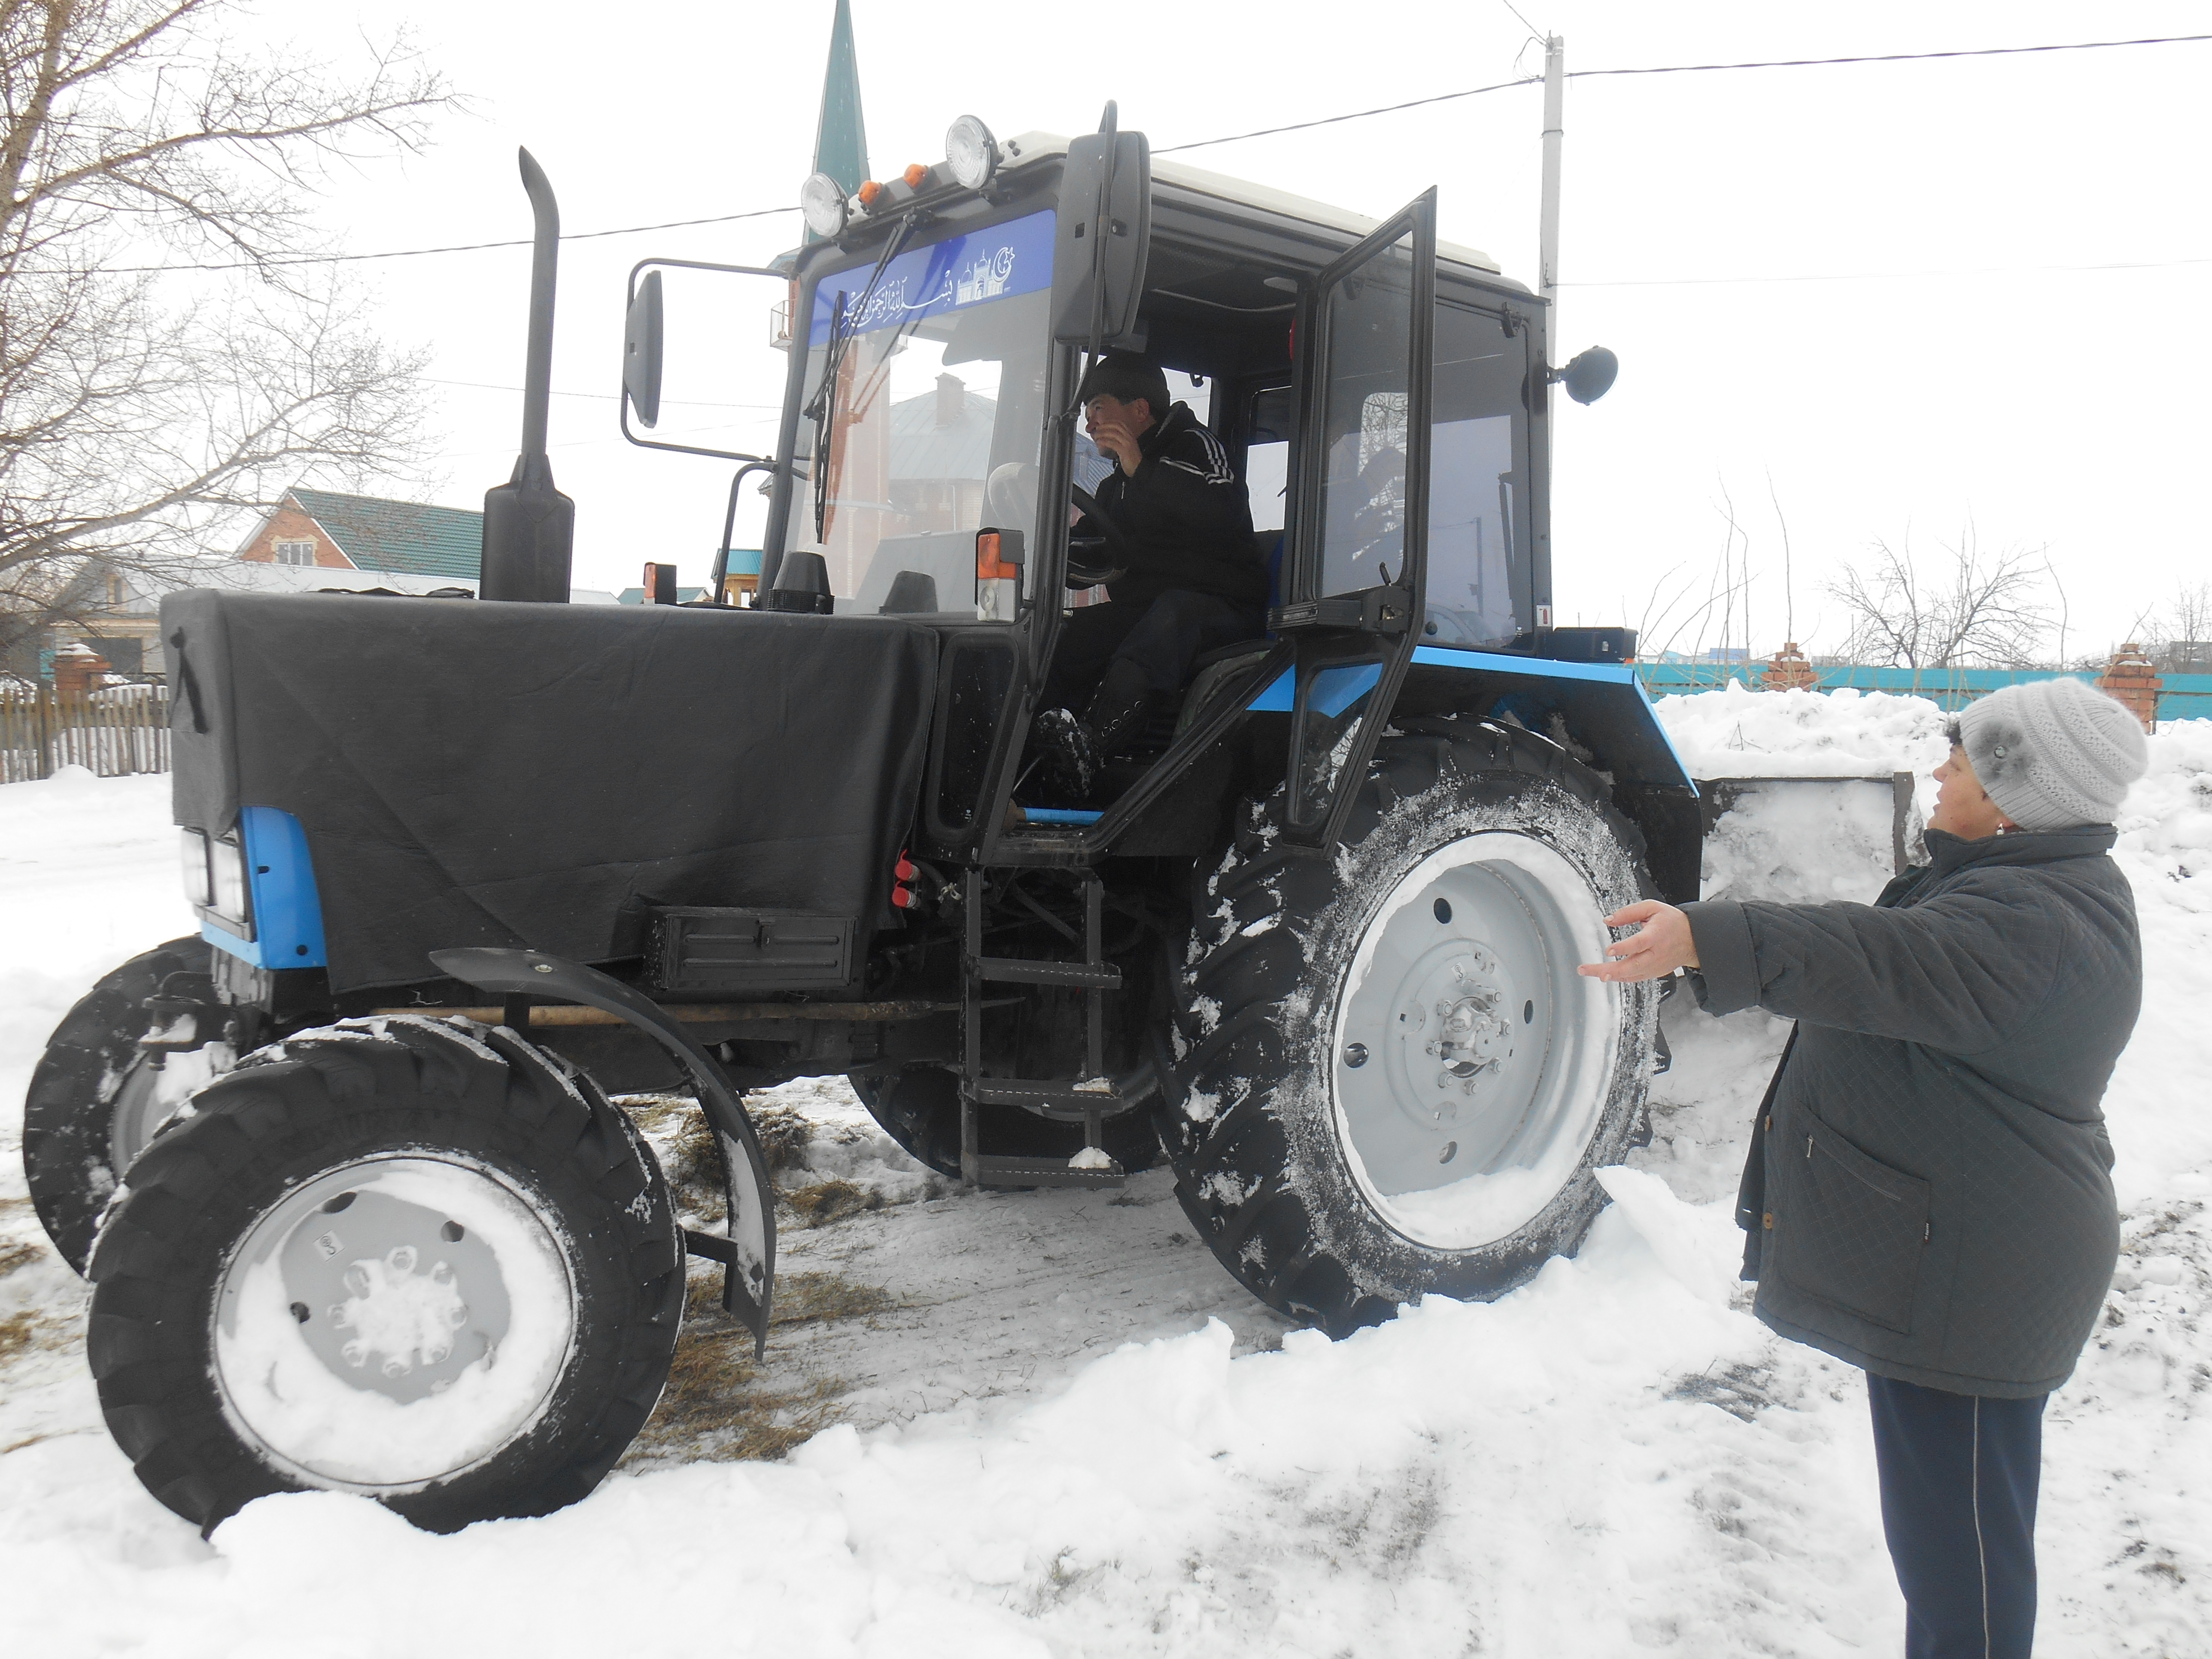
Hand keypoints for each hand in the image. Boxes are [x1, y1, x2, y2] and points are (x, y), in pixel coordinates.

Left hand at [1090, 409, 1146, 475]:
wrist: (1139, 469)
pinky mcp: (1124, 451)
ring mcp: (1128, 443)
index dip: (1109, 422)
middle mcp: (1130, 437)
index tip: (1101, 424)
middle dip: (1104, 425)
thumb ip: (1119, 441)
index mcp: (1130, 435)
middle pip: (1116, 426)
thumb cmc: (1131, 460)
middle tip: (1097, 428)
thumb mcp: (1126, 447)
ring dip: (1102, 433)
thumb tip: (1106, 438)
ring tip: (1096, 436)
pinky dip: (1104, 441)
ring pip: (1113, 433)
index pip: (1120, 423)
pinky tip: (1099, 442)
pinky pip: (1112, 443)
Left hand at [1578, 900, 1698, 982]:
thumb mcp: (1653, 908)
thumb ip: (1629, 912)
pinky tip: (1605, 975)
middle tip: (1588, 969)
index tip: (1609, 950)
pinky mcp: (1653, 973)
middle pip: (1631, 965)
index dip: (1624, 948)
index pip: (1639, 944)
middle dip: (1608, 970)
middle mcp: (1655, 954)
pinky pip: (1634, 978)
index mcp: (1656, 935)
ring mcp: (1654, 966)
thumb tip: (1609, 920)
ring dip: (1610, 975)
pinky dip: (1619, 978)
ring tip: (1590, 972)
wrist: (1692, 939)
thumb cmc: (1672, 922)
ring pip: (1630, 975)